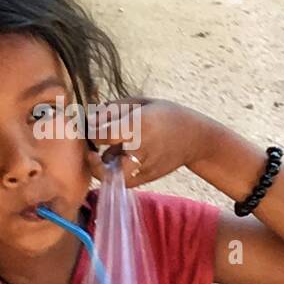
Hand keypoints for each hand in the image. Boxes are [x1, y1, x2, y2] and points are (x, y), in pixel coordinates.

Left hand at [86, 99, 209, 188]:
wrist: (195, 138)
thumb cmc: (164, 114)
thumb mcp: (140, 102)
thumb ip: (112, 109)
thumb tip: (88, 119)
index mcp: (138, 125)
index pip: (102, 134)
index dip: (91, 132)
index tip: (91, 128)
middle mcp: (140, 149)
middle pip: (103, 165)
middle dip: (92, 159)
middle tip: (91, 151)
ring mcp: (144, 167)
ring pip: (111, 176)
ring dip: (103, 167)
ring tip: (107, 153)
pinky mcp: (147, 178)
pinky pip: (122, 180)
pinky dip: (116, 172)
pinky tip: (119, 159)